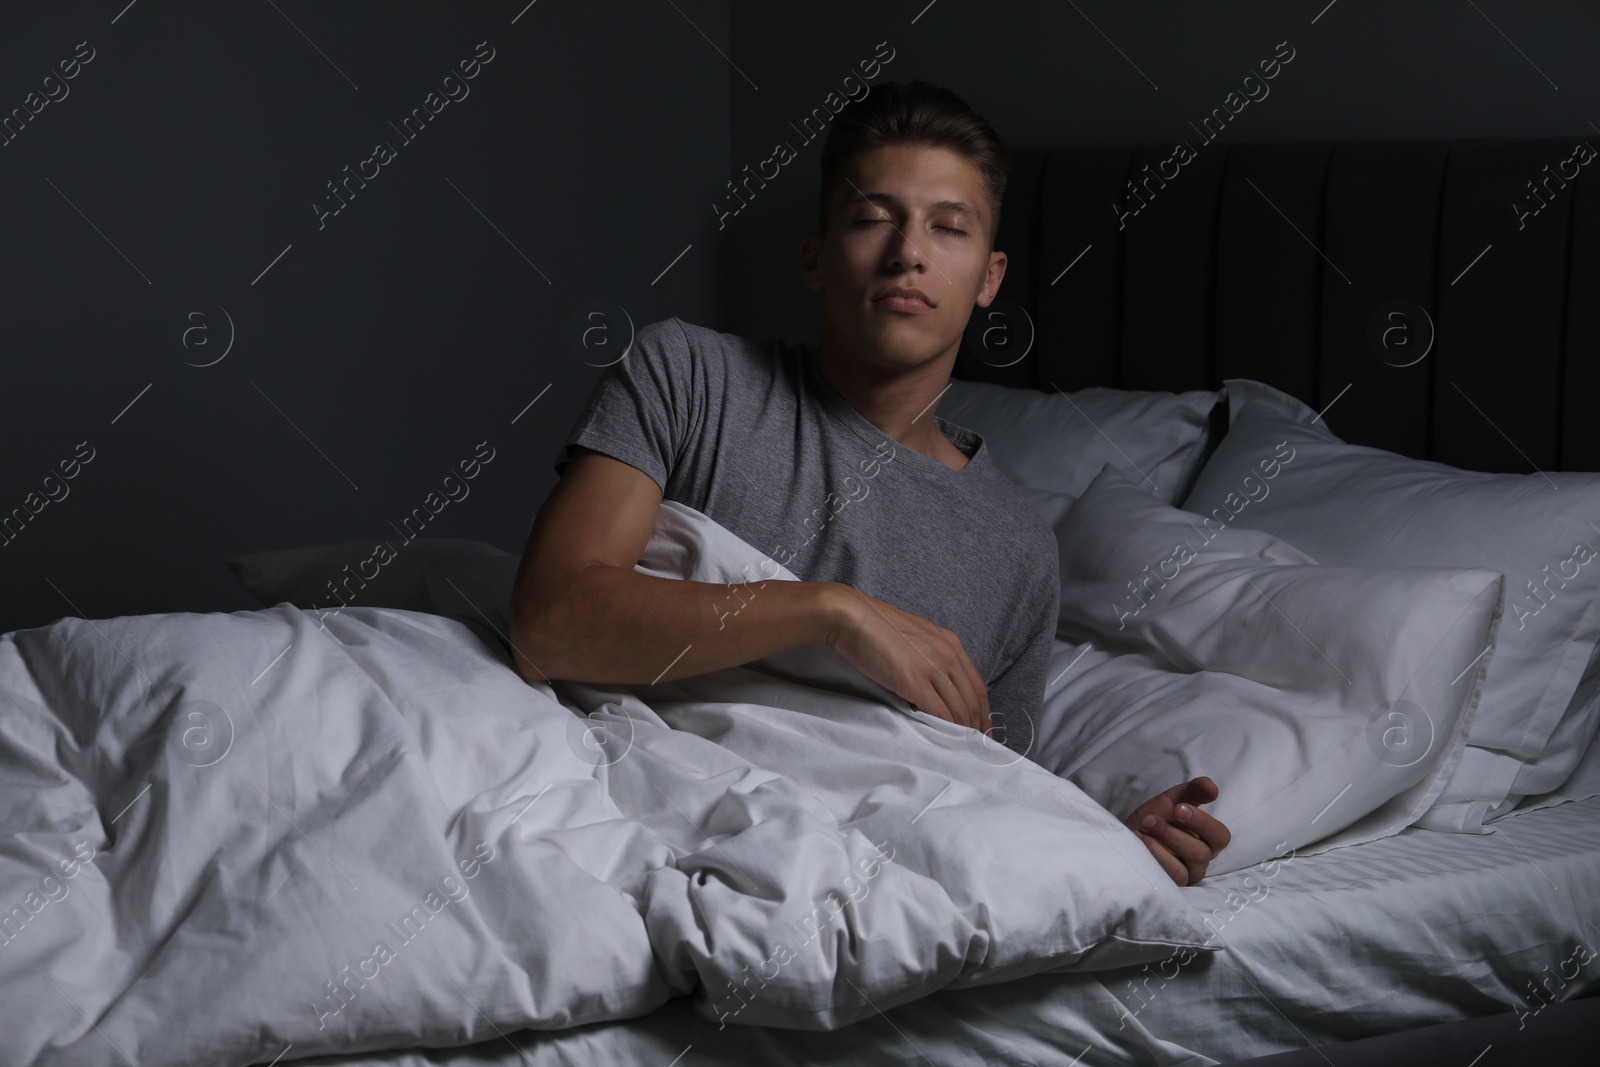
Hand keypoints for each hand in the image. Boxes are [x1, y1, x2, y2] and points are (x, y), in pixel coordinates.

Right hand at [826, 584, 990, 733]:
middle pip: (972, 699)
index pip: (977, 684)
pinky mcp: (915, 681)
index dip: (983, 711)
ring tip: (959, 747)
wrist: (852, 617)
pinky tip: (942, 739)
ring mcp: (933, 667)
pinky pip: (938, 712)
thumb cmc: (875, 626)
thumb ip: (928, 656)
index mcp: (950, 642)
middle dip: (976, 726)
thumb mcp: (914, 636)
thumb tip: (931, 681)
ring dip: (961, 731)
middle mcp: (948, 654)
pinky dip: (944, 729)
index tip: (982, 728)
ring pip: (958, 708)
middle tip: (975, 746)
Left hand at [1125, 776, 1230, 885]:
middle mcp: (1200, 862)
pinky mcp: (1169, 887)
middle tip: (1150, 819)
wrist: (1125, 836)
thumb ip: (1193, 791)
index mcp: (1207, 841)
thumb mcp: (1172, 800)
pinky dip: (1153, 856)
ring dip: (1161, 843)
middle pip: (1202, 853)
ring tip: (1143, 829)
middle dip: (1172, 832)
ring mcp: (1185, 877)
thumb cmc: (1153, 819)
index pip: (1221, 837)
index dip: (1202, 822)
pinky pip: (1168, 877)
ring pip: (1184, 868)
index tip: (1178, 808)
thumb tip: (1212, 787)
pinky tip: (1140, 842)